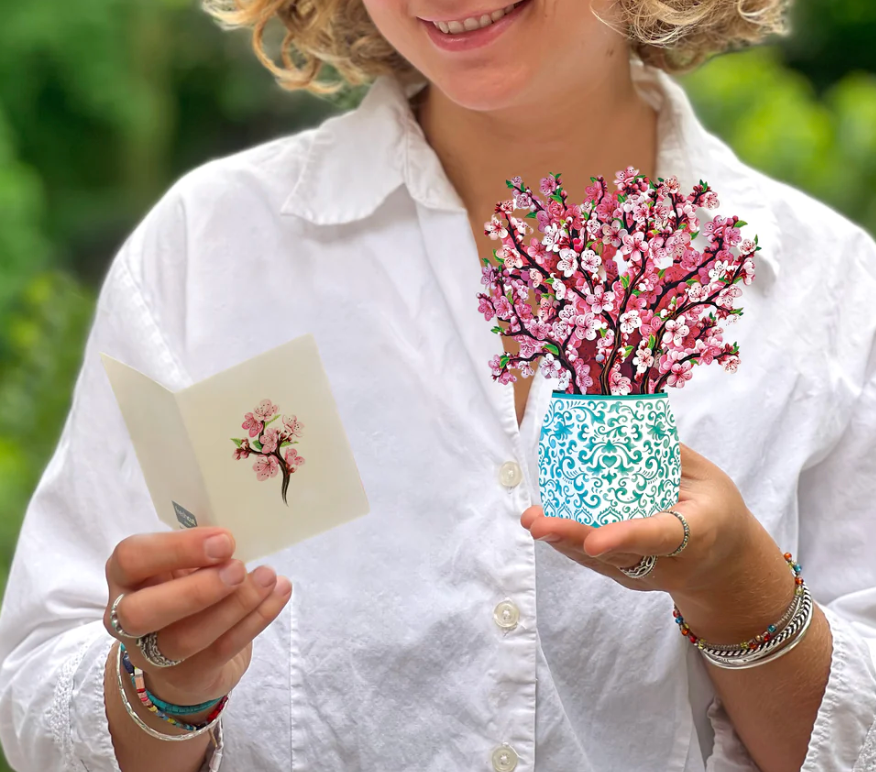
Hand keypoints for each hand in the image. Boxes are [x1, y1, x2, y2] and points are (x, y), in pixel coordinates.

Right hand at [103, 527, 291, 706]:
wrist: (187, 659)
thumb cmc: (185, 591)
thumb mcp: (183, 565)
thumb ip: (199, 551)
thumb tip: (236, 536)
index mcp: (126, 577)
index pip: (130, 559)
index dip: (175, 549)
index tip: (223, 539)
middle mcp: (127, 619)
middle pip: (141, 612)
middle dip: (195, 590)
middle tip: (239, 568)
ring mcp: (154, 655)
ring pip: (186, 637)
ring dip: (235, 605)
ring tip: (268, 578)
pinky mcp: (189, 676)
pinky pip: (223, 649)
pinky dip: (256, 619)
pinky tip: (279, 594)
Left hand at [521, 444, 795, 639]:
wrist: (726, 566)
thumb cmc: (717, 511)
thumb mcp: (709, 478)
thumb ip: (670, 455)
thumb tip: (624, 421)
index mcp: (695, 534)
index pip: (656, 536)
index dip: (624, 537)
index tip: (594, 541)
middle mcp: (667, 561)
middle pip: (617, 553)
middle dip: (575, 539)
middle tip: (539, 524)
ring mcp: (645, 573)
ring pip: (599, 561)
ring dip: (562, 540)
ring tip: (532, 519)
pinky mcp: (628, 576)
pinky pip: (595, 561)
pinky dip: (568, 542)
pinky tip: (543, 522)